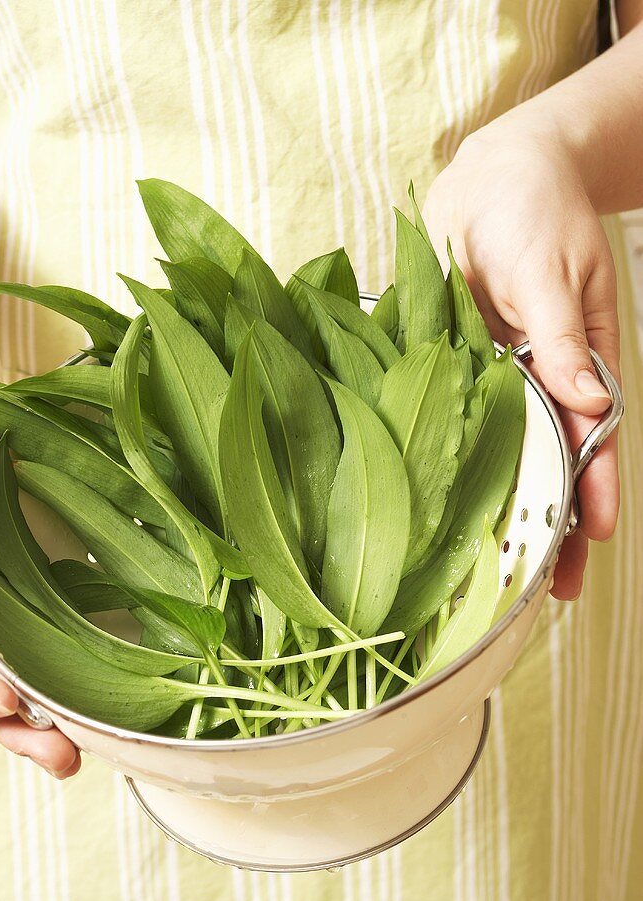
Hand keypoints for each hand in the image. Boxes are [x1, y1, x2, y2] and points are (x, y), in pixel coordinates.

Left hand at [422, 120, 620, 599]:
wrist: (492, 176)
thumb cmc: (537, 211)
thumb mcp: (554, 273)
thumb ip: (562, 340)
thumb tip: (590, 399)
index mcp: (576, 362)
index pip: (592, 437)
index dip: (595, 488)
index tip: (594, 537)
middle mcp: (538, 380)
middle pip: (549, 462)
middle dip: (551, 522)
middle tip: (544, 587)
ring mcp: (495, 378)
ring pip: (503, 454)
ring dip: (502, 505)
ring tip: (491, 568)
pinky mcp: (455, 367)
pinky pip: (456, 420)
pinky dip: (454, 459)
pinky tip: (442, 499)